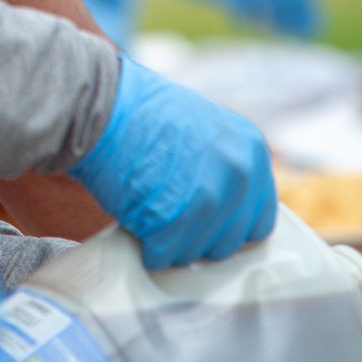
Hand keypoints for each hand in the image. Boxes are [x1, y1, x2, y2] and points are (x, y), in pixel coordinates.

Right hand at [70, 54, 276, 267]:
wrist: (102, 104)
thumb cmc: (143, 114)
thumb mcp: (205, 129)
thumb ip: (225, 167)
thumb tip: (228, 207)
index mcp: (252, 152)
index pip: (258, 220)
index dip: (229, 225)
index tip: (206, 221)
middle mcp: (240, 176)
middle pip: (229, 242)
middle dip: (199, 236)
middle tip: (170, 213)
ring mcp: (210, 201)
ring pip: (196, 253)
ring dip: (172, 242)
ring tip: (150, 208)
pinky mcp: (175, 222)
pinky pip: (164, 256)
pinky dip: (147, 247)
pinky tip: (135, 218)